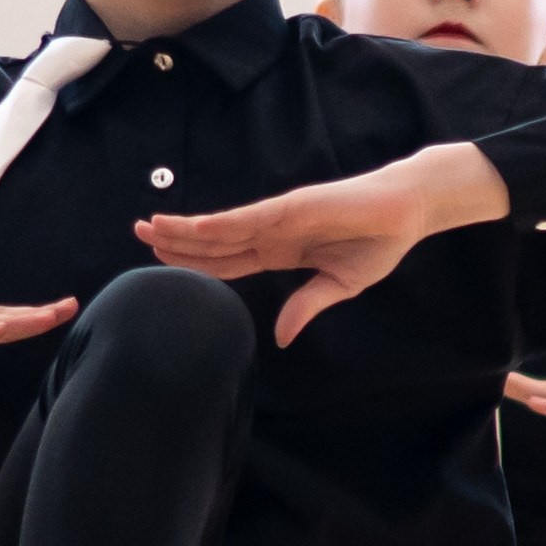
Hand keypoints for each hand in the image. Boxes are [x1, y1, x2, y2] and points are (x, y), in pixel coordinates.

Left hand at [135, 141, 510, 347]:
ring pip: (222, 228)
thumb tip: (282, 338)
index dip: (196, 264)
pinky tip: (190, 229)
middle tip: (138, 236)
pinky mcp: (293, 207)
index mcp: (282, 251)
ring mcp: (280, 217)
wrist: (408, 211)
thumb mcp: (340, 285)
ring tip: (149, 227)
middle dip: (176, 241)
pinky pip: (248, 219)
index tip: (162, 263)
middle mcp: (273, 232)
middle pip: (215, 243)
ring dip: (185, 229)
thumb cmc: (379, 242)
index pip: (228, 262)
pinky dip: (218, 224)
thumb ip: (307, 306)